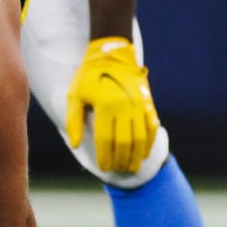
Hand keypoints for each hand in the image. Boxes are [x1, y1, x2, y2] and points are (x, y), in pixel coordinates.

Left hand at [65, 37, 159, 174]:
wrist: (113, 55)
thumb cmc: (89, 76)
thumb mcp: (75, 95)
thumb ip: (73, 121)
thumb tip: (74, 145)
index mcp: (105, 106)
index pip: (106, 140)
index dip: (105, 157)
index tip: (104, 168)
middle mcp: (125, 107)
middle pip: (125, 142)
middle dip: (121, 160)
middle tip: (118, 171)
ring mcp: (139, 106)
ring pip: (141, 138)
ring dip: (136, 156)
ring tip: (131, 168)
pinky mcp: (148, 103)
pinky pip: (152, 127)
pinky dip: (150, 143)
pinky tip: (144, 154)